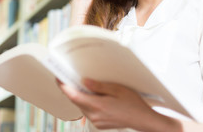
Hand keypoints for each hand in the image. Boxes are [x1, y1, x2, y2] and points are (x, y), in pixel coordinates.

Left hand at [58, 79, 181, 130]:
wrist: (143, 120)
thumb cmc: (133, 103)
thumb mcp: (117, 89)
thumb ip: (98, 86)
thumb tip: (83, 81)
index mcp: (97, 106)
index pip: (73, 96)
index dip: (63, 86)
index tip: (58, 78)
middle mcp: (94, 116)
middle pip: (76, 101)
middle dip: (71, 89)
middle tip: (69, 77)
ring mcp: (96, 121)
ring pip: (82, 107)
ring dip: (80, 97)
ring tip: (82, 85)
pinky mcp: (99, 124)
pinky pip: (88, 112)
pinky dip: (87, 103)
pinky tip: (93, 96)